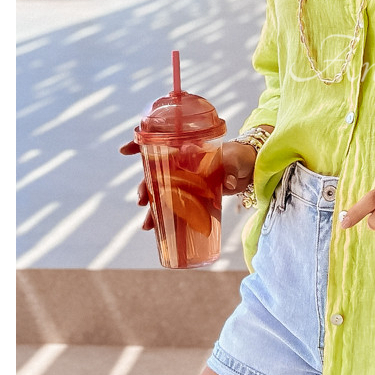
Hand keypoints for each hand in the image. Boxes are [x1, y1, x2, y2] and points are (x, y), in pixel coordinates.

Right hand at [119, 139, 257, 233]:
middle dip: (144, 186)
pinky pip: (175, 208)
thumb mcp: (234, 159)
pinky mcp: (193, 197)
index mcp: (186, 149)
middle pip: (154, 173)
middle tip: (142, 200)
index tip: (124, 150)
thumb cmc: (239, 157)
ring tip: (147, 225)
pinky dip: (166, 220)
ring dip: (152, 209)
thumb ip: (229, 169)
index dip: (138, 144)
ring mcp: (186, 182)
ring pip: (162, 194)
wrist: (250, 169)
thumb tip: (227, 183)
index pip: (157, 142)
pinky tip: (158, 231)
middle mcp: (181, 164)